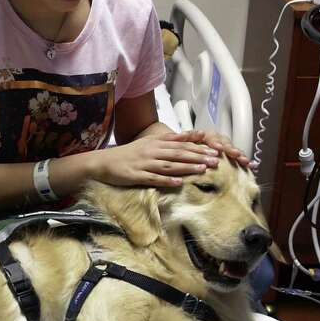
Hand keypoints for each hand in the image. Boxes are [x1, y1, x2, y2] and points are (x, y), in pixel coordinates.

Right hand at [91, 136, 221, 187]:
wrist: (103, 162)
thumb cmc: (128, 154)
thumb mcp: (147, 143)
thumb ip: (166, 141)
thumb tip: (187, 137)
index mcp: (155, 143)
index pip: (181, 144)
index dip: (199, 147)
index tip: (215, 150)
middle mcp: (152, 151)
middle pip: (179, 153)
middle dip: (198, 157)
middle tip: (215, 160)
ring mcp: (144, 164)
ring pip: (169, 165)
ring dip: (187, 167)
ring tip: (203, 170)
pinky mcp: (137, 176)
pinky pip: (154, 178)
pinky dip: (167, 180)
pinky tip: (179, 183)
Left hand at [164, 130, 251, 169]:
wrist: (185, 146)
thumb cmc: (183, 144)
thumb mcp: (180, 140)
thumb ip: (181, 138)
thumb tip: (180, 135)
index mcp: (206, 135)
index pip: (212, 138)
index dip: (216, 143)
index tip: (219, 148)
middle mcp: (217, 139)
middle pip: (226, 143)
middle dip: (231, 149)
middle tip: (236, 155)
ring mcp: (223, 146)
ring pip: (232, 149)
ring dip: (240, 155)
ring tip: (246, 161)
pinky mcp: (228, 154)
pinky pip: (237, 156)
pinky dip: (244, 159)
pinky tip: (252, 165)